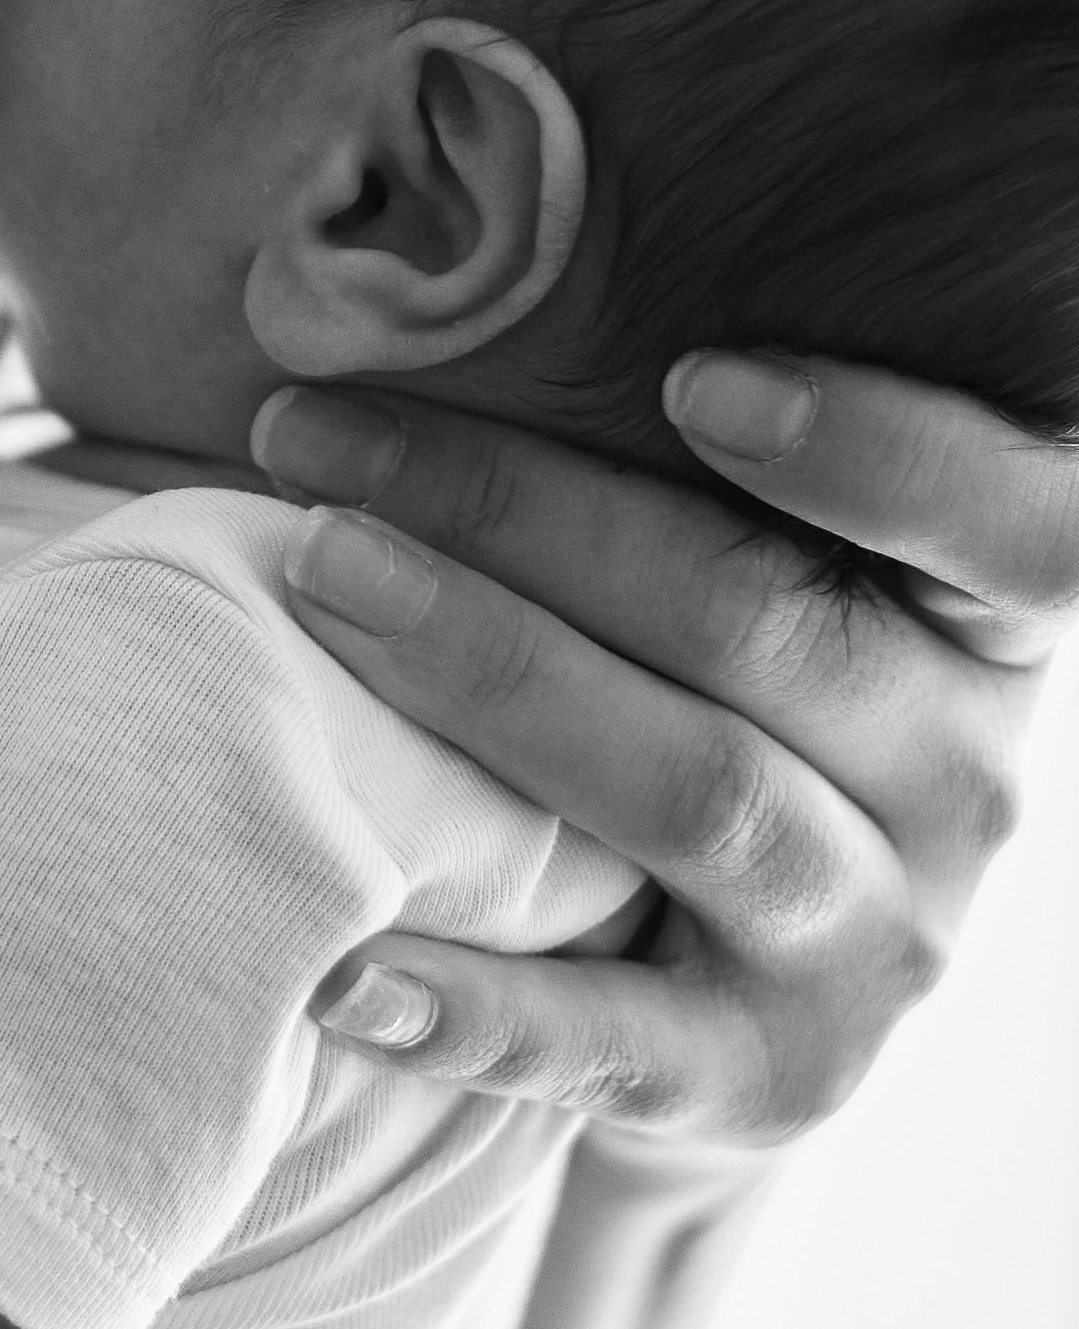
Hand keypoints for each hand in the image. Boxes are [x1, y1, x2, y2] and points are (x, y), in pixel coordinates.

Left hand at [248, 352, 1066, 1136]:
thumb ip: (685, 458)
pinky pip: (614, 1036)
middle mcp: (960, 780)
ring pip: (695, 793)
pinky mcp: (765, 1077)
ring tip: (321, 581)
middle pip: (761, 626)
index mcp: (976, 627)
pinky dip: (473, 1004)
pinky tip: (343, 961)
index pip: (1012, 528)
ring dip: (491, 675)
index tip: (695, 382)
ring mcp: (875, 942)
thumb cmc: (706, 696)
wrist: (731, 999)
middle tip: (319, 437)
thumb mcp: (758, 575)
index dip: (875, 454)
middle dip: (525, 515)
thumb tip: (457, 251)